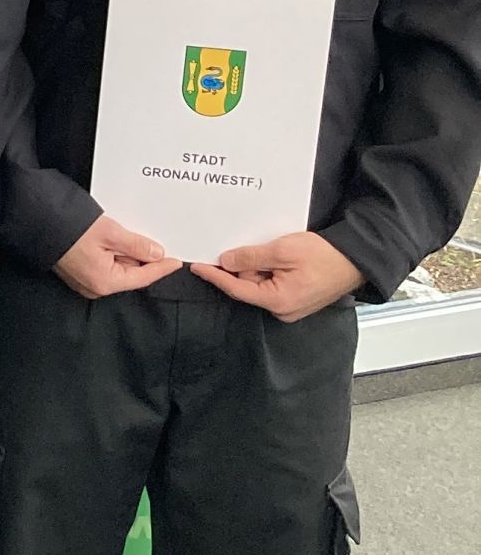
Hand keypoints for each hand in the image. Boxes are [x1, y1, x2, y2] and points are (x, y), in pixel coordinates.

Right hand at [52, 212, 175, 298]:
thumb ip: (137, 246)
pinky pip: (105, 265)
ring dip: (126, 253)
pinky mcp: (78, 272)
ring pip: (117, 268)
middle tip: (154, 241)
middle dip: (142, 258)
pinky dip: (114, 253)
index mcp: (105, 282)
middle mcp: (95, 287)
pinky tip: (114, 238)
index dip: (161, 268)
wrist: (36, 222)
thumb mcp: (111, 233)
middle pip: (130, 273)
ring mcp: (85, 281)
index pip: (142, 277)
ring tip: (128, 235)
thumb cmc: (70, 228)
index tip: (176, 260)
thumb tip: (156, 254)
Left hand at [195, 228, 361, 322]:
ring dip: (259, 265)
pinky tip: (280, 255)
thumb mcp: (283, 250)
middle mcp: (282, 309)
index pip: (236, 289)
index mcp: (278, 301)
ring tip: (276, 249)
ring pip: (260, 283)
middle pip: (247, 285)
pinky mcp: (295, 298)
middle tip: (252, 245)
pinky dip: (269, 268)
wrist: (356, 260)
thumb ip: (251, 257)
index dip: (215, 276)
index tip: (198, 267)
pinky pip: (272, 283)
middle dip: (244, 265)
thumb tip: (226, 261)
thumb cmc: (326, 256)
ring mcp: (289, 306)